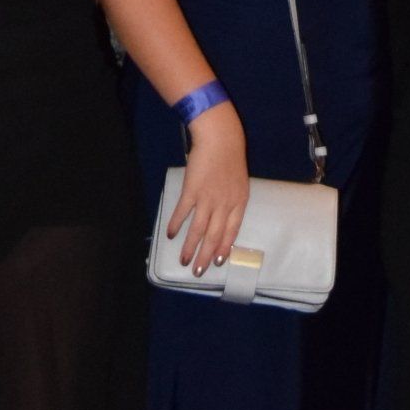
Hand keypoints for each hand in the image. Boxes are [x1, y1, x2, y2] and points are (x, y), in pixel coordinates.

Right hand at [166, 101, 249, 277]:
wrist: (220, 139)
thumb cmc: (230, 158)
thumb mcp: (238, 182)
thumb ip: (232, 201)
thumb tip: (222, 218)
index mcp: (239, 203)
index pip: (231, 232)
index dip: (224, 248)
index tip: (218, 262)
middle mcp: (224, 205)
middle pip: (214, 236)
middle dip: (205, 257)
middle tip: (197, 271)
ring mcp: (208, 198)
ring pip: (198, 230)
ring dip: (189, 247)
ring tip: (183, 260)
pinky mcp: (192, 190)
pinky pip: (183, 213)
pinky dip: (176, 225)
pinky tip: (170, 234)